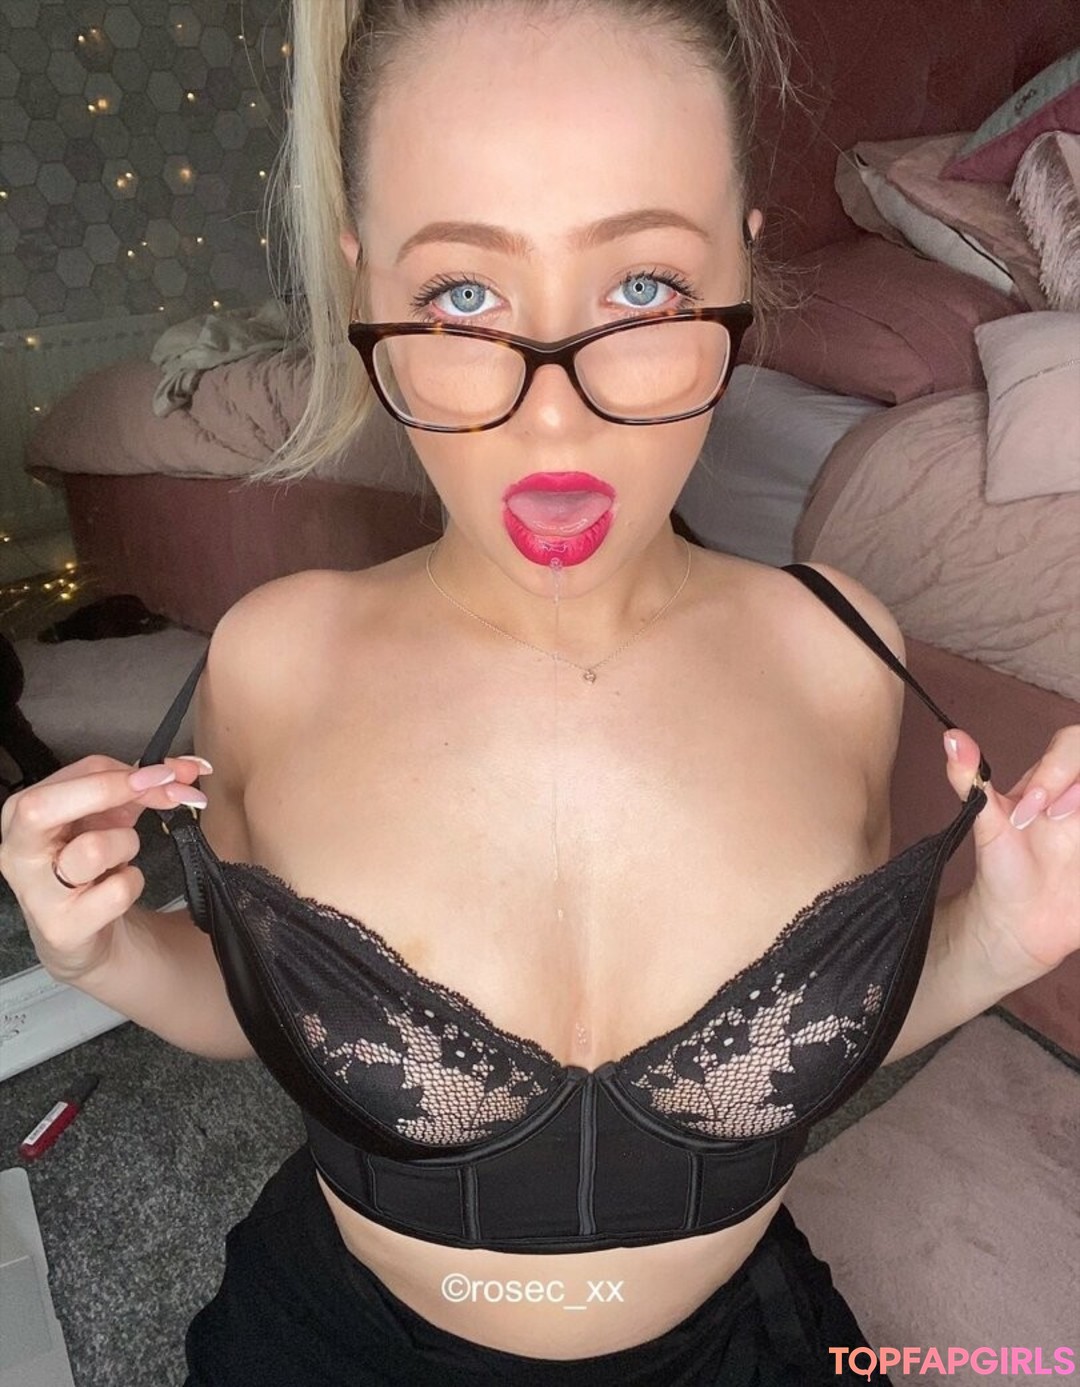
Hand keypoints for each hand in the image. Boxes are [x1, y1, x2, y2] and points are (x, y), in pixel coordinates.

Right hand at [0, 754, 211, 983]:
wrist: (82, 932)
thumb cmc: (92, 865)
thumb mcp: (112, 817)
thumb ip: (145, 787)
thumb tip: (188, 767)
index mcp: (22, 811)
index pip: (74, 773)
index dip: (127, 770)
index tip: (171, 773)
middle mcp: (17, 850)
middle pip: (43, 806)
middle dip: (110, 791)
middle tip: (162, 790)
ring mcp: (35, 892)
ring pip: (92, 849)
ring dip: (126, 845)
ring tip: (121, 857)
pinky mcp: (61, 928)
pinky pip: (116, 892)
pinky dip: (132, 883)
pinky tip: (119, 887)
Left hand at [944, 727, 1079, 982]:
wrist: (1020, 923)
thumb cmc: (1002, 869)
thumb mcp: (985, 826)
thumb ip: (970, 781)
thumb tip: (950, 737)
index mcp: (1056, 780)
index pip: (1073, 744)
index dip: (1057, 771)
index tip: (1033, 811)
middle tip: (1060, 818)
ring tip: (1073, 848)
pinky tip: (1076, 865)